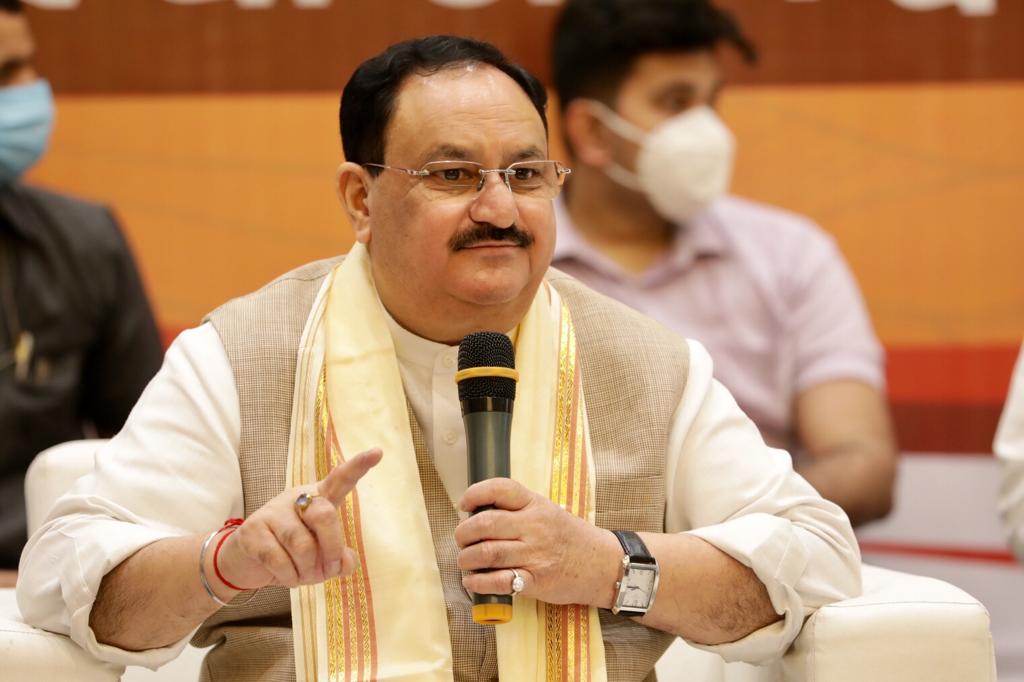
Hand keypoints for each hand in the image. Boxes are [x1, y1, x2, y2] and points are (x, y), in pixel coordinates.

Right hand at [215, 448, 382, 591]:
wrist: (245, 561)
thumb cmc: (292, 555)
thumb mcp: (321, 559)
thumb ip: (340, 560)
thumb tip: (345, 562)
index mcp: (318, 498)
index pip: (340, 479)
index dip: (358, 466)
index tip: (377, 452)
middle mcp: (296, 498)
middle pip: (324, 515)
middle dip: (332, 549)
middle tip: (329, 570)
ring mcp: (272, 512)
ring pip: (302, 544)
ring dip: (307, 570)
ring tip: (304, 576)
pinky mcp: (252, 531)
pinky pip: (279, 560)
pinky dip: (289, 578)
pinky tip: (287, 578)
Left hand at [454, 478, 618, 607]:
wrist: (601, 564)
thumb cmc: (569, 537)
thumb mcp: (547, 511)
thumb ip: (518, 509)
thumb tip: (476, 513)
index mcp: (536, 504)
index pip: (500, 489)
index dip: (475, 494)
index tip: (464, 505)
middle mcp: (534, 527)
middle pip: (485, 525)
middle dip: (463, 533)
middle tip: (461, 539)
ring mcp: (535, 555)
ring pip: (486, 554)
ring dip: (466, 559)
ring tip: (465, 561)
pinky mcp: (536, 581)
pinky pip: (499, 581)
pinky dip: (478, 583)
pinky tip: (472, 581)